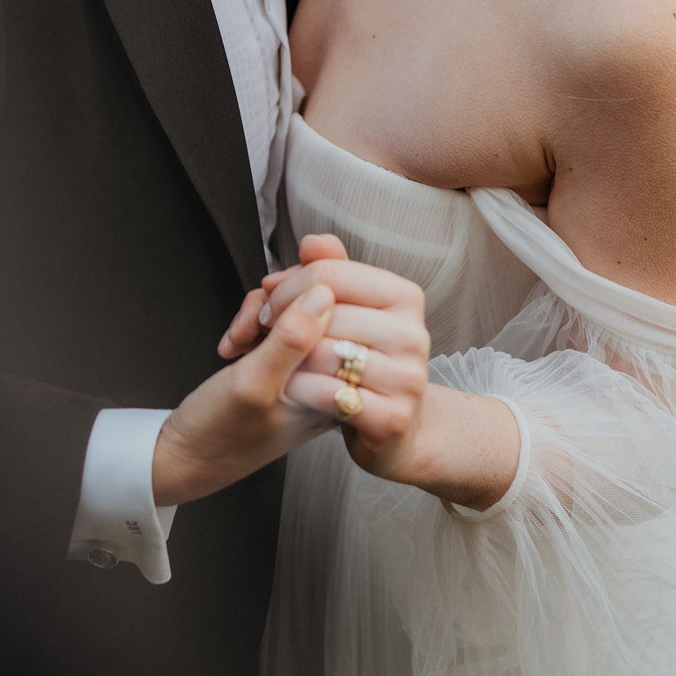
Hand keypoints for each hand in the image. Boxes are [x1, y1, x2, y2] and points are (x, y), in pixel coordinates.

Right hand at [152, 279, 338, 507]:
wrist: (188, 455)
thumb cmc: (219, 434)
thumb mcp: (252, 384)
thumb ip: (292, 339)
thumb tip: (325, 293)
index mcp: (336, 388)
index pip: (341, 314)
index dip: (299, 297)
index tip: (267, 315)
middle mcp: (328, 376)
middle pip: (318, 303)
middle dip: (275, 305)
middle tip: (251, 329)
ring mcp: (307, 367)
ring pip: (295, 305)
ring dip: (259, 313)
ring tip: (240, 339)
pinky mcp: (287, 359)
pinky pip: (279, 319)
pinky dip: (253, 322)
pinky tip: (238, 342)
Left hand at [231, 243, 433, 488]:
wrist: (391, 432)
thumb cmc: (358, 361)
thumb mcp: (345, 308)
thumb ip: (328, 270)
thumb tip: (311, 243)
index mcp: (404, 296)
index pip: (326, 272)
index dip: (285, 287)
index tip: (269, 304)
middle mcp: (414, 334)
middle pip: (320, 312)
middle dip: (279, 322)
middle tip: (261, 335)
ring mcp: (408, 378)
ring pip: (321, 352)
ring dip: (286, 359)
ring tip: (279, 362)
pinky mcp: (393, 418)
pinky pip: (326, 392)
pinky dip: (299, 390)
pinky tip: (293, 391)